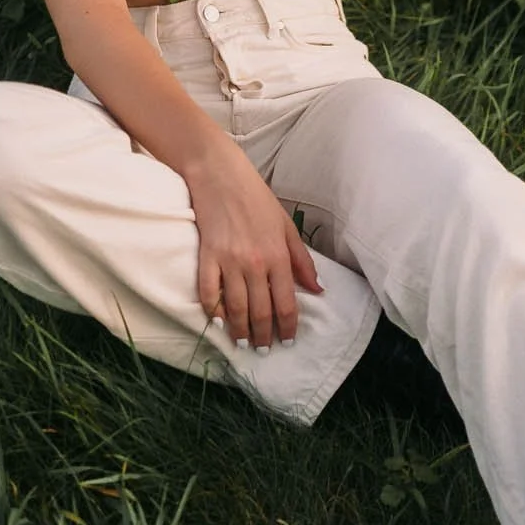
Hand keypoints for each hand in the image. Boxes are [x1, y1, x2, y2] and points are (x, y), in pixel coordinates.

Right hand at [184, 138, 324, 347]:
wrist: (221, 175)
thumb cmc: (257, 198)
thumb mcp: (287, 226)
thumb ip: (302, 260)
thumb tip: (317, 289)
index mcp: (278, 256)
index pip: (286, 303)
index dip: (287, 327)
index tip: (287, 341)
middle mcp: (255, 263)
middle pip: (260, 311)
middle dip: (264, 336)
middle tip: (265, 349)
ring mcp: (229, 261)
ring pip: (235, 308)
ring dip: (240, 331)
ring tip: (243, 343)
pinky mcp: (206, 257)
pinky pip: (208, 292)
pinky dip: (212, 311)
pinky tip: (217, 322)